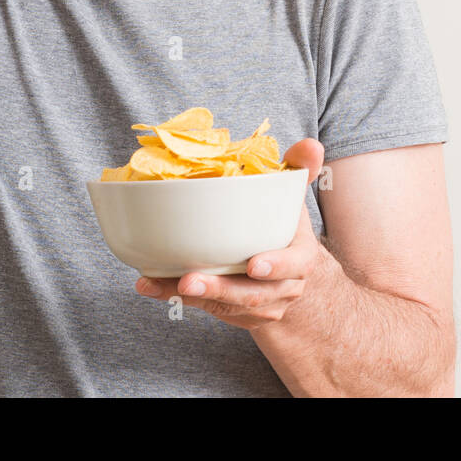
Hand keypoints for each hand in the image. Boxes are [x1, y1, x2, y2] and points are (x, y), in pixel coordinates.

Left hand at [134, 138, 326, 329]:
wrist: (286, 270)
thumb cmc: (283, 223)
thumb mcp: (293, 194)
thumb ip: (299, 167)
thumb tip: (310, 144)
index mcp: (300, 259)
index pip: (294, 265)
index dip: (276, 266)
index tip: (253, 264)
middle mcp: (282, 288)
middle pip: (252, 296)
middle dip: (220, 290)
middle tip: (189, 281)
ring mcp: (259, 308)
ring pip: (225, 307)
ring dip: (191, 298)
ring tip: (156, 284)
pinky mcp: (234, 316)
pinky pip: (205, 310)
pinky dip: (175, 297)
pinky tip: (150, 285)